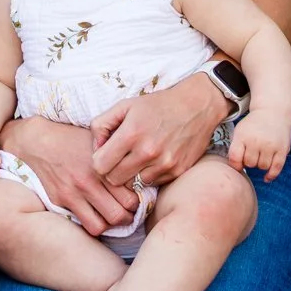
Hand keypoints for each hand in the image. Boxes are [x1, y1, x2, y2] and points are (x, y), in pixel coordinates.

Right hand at [0, 117, 138, 234]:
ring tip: (110, 216)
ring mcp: (73, 193)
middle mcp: (89, 181)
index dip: (137, 201)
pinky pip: (84, 223)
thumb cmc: (70, 139)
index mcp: (101, 165)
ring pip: (103, 225)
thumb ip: (115, 157)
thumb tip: (135, 172)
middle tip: (127, 212)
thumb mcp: (96, 141)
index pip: (131, 196)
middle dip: (127, 216)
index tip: (135, 198)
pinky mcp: (60, 201)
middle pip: (120, 214)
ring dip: (110, 224)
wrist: (37, 141)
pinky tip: (94, 214)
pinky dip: (93, 223)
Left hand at [89, 74, 227, 188]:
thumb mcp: (124, 106)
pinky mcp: (177, 172)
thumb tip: (94, 149)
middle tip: (118, 159)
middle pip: (114, 180)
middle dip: (112, 171)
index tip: (105, 155)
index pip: (100, 166)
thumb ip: (101, 125)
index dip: (98, 161)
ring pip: (133, 186)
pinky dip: (149, 176)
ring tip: (136, 159)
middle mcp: (147, 152)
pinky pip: (153, 184)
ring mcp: (164, 164)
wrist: (196, 107)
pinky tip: (152, 161)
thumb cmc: (156, 105)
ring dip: (131, 175)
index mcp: (131, 134)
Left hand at [227, 111, 290, 180]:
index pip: (235, 158)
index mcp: (243, 136)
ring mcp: (270, 145)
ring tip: (260, 156)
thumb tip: (236, 168)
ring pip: (262, 167)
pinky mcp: (282, 149)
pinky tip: (266, 177)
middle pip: (250, 163)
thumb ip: (236, 148)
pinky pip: (276, 168)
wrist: (273, 113)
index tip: (237, 165)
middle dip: (249, 162)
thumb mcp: (240, 131)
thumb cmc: (253, 125)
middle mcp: (256, 141)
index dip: (235, 165)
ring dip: (260, 165)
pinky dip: (271, 175)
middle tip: (251, 155)